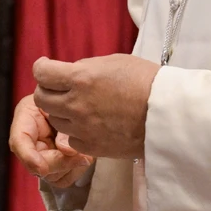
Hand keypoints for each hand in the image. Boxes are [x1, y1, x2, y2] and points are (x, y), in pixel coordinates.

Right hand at [8, 94, 93, 187]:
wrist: (76, 102)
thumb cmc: (67, 99)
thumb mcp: (63, 106)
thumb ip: (63, 128)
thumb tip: (66, 151)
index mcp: (25, 121)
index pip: (19, 142)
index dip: (29, 157)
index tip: (42, 168)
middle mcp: (29, 143)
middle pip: (36, 164)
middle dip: (59, 163)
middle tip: (82, 156)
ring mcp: (40, 157)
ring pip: (51, 176)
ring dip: (69, 168)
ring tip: (84, 153)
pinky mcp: (54, 167)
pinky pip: (63, 179)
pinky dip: (74, 172)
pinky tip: (83, 157)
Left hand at [32, 55, 158, 159]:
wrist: (169, 115)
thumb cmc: (146, 82)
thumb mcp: (113, 62)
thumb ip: (85, 68)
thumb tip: (68, 74)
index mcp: (81, 78)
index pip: (41, 73)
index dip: (42, 68)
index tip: (46, 67)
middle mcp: (76, 104)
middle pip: (41, 99)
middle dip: (47, 90)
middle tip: (59, 87)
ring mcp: (83, 128)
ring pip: (54, 119)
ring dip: (61, 111)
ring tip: (79, 106)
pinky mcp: (92, 147)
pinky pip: (70, 139)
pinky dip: (74, 131)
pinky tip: (89, 124)